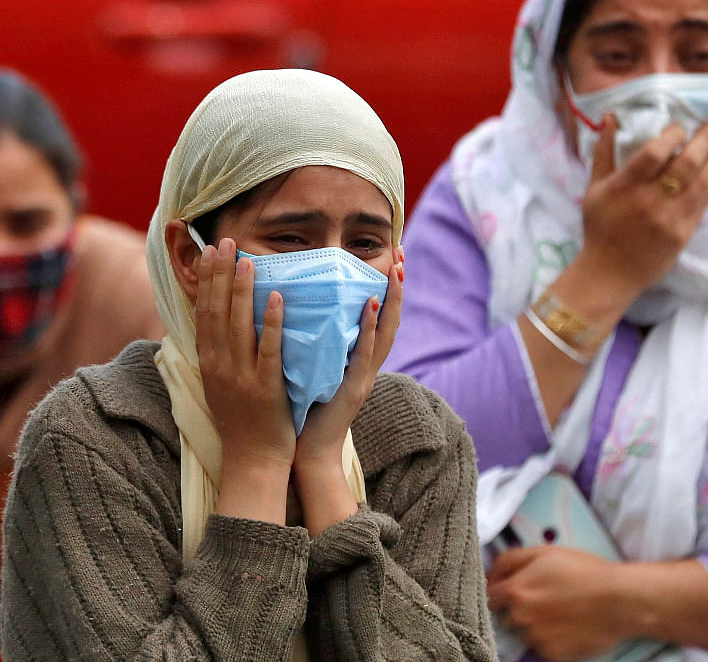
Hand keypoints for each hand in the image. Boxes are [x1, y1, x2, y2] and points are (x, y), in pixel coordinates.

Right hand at [195, 238, 295, 523]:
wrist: (252, 461)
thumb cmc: (241, 422)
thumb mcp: (220, 384)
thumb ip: (219, 354)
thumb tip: (217, 322)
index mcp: (209, 363)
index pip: (204, 312)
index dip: (207, 280)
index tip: (211, 252)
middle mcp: (220, 366)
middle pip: (216, 311)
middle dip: (220, 274)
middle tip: (225, 242)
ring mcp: (241, 376)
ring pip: (238, 325)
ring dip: (241, 289)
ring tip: (247, 259)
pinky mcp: (265, 387)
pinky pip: (268, 349)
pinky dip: (271, 322)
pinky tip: (276, 298)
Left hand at [295, 248, 403, 466]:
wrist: (308, 453)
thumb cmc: (306, 411)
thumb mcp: (317, 370)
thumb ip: (320, 344)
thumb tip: (305, 310)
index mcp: (359, 361)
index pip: (380, 318)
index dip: (387, 289)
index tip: (391, 259)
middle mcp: (368, 366)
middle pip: (392, 319)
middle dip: (398, 286)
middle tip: (401, 254)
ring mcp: (364, 377)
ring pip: (386, 333)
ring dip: (392, 300)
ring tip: (394, 271)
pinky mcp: (353, 388)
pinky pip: (364, 353)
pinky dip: (370, 327)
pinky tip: (370, 304)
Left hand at [486, 546, 634, 661]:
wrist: (620, 601)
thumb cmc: (585, 573)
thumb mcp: (545, 552)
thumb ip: (510, 560)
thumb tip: (490, 571)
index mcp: (515, 590)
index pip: (489, 597)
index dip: (498, 592)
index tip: (507, 591)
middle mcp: (521, 617)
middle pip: (507, 616)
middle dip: (520, 609)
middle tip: (545, 599)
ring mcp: (536, 638)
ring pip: (525, 633)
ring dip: (535, 625)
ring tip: (561, 612)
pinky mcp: (552, 654)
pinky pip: (542, 647)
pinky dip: (551, 639)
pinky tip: (567, 625)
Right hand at [573, 114, 707, 303]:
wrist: (609, 273)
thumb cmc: (599, 227)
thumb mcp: (594, 188)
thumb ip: (603, 152)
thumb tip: (610, 118)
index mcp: (623, 188)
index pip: (654, 154)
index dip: (672, 135)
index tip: (679, 128)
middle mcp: (648, 201)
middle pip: (685, 164)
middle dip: (704, 140)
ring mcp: (669, 218)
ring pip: (702, 182)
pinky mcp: (684, 233)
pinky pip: (706, 202)